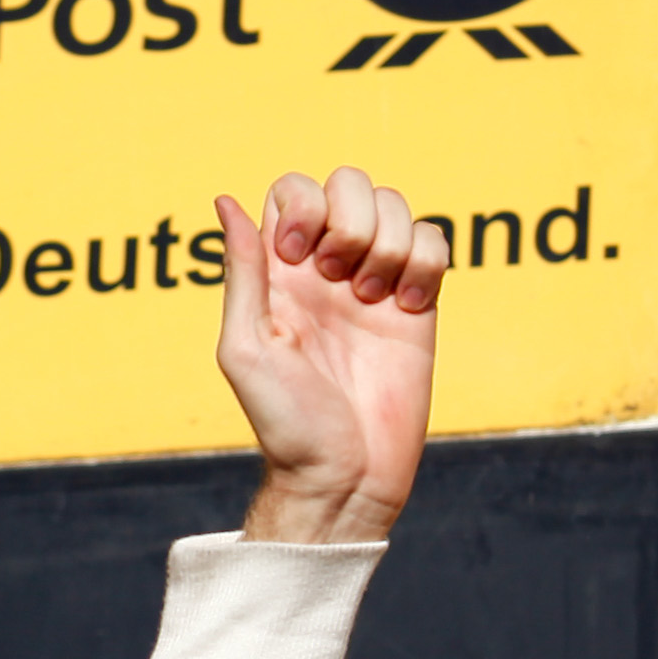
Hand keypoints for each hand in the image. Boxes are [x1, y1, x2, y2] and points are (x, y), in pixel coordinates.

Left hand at [213, 166, 440, 545]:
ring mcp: (375, 281)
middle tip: (338, 276)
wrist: (345, 475)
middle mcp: (326, 269)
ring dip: (388, 242)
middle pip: (349, 183)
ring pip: (396, 206)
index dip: (301, 205)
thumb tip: (225, 200)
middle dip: (349, 216)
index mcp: (278, 273)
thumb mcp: (245, 347)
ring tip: (372, 299)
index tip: (296, 256)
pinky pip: (433, 241)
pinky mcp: (418, 302)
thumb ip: (243, 272)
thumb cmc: (285, 422)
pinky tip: (406, 308)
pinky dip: (424, 263)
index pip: (292, 190)